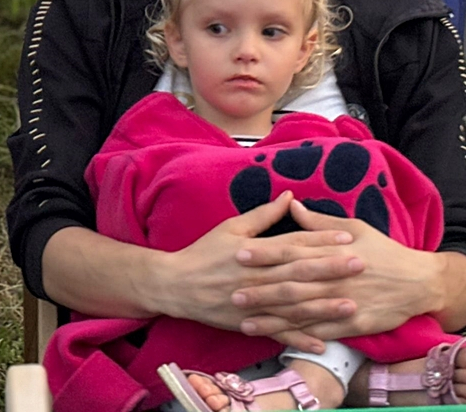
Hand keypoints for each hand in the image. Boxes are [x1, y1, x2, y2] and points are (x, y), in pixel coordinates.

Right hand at [158, 192, 360, 352]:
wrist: (176, 285)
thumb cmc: (204, 252)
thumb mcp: (230, 227)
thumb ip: (263, 215)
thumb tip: (290, 196)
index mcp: (252, 252)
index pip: (291, 244)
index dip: (320, 241)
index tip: (348, 238)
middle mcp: (255, 277)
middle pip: (297, 273)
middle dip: (330, 269)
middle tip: (361, 265)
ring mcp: (253, 303)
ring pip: (292, 306)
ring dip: (323, 306)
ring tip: (351, 304)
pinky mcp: (248, 323)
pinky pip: (278, 332)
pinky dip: (300, 339)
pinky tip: (323, 342)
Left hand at [233, 200, 437, 342]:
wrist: (418, 281)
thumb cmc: (383, 250)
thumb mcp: (354, 227)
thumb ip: (317, 220)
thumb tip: (290, 203)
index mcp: (330, 252)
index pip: (290, 251)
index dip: (263, 254)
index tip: (238, 254)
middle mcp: (332, 278)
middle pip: (290, 284)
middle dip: (260, 290)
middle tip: (232, 293)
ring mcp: (341, 303)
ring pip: (300, 312)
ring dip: (272, 318)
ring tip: (244, 321)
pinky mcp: (351, 324)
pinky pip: (320, 332)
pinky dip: (297, 336)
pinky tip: (277, 338)